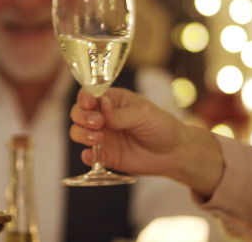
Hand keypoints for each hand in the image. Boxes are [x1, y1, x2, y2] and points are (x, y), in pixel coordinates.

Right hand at [69, 87, 186, 175]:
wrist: (173, 153)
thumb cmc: (160, 125)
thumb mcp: (143, 114)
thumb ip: (120, 113)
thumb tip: (101, 106)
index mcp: (111, 100)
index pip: (88, 95)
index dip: (84, 98)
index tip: (90, 104)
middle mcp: (102, 117)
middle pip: (78, 113)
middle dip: (82, 117)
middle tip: (99, 123)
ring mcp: (101, 136)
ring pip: (78, 132)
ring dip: (82, 134)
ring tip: (98, 139)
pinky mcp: (105, 155)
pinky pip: (88, 156)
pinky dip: (86, 156)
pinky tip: (91, 156)